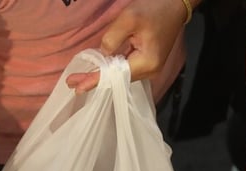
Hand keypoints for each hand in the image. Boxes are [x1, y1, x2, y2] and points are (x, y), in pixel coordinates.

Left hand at [66, 0, 187, 92]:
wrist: (175, 3)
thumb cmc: (153, 8)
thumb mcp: (129, 18)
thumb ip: (112, 38)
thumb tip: (103, 55)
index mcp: (146, 62)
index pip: (115, 75)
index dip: (94, 80)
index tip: (76, 86)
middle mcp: (149, 71)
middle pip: (117, 79)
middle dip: (94, 79)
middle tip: (71, 82)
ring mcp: (150, 68)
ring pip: (120, 75)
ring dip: (101, 75)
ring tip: (79, 78)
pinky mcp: (147, 62)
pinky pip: (125, 69)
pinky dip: (110, 69)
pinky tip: (96, 70)